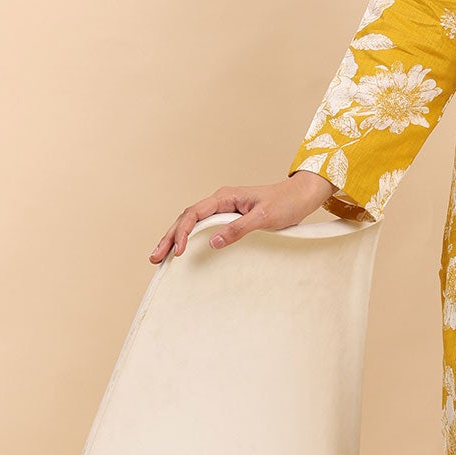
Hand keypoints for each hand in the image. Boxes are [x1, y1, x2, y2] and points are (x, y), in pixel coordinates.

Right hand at [149, 172, 334, 260]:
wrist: (300, 197)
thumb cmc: (285, 204)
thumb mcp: (263, 218)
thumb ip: (238, 229)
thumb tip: (212, 242)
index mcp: (225, 197)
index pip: (194, 214)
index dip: (182, 232)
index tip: (177, 251)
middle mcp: (221, 200)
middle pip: (186, 218)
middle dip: (169, 237)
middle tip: (154, 257)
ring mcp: (224, 208)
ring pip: (192, 222)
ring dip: (175, 237)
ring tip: (160, 256)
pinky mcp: (229, 216)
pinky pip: (203, 226)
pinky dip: (189, 237)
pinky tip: (182, 249)